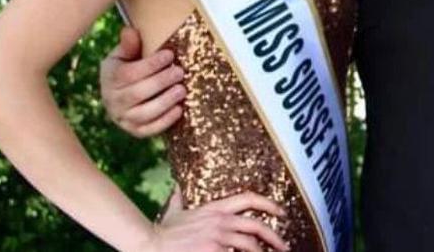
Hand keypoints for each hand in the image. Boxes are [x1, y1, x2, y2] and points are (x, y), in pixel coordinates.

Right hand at [100, 26, 184, 137]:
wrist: (118, 95)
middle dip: (161, 82)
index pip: (129, 73)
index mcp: (110, 78)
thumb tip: (130, 31)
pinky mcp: (135, 131)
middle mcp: (113, 101)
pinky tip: (179, 109)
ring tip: (182, 90)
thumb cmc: (125, 69)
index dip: (151, 64)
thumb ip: (128, 45)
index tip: (169, 55)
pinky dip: (165, 121)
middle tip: (180, 72)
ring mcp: (123, 118)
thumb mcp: (123, 55)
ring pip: (144, 114)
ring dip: (165, 102)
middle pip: (137, 93)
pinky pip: (149, 130)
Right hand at [139, 187, 288, 251]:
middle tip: (284, 246)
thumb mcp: (174, 213)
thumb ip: (179, 200)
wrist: (149, 244)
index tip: (282, 212)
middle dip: (274, 236)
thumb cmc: (161, 233)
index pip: (248, 198)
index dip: (269, 203)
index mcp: (214, 209)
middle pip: (256, 225)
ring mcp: (217, 238)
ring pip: (250, 245)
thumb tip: (177, 188)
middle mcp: (220, 221)